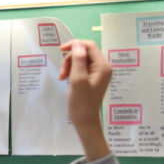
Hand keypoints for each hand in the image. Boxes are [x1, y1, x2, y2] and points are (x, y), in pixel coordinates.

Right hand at [58, 39, 112, 160]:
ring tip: (62, 77)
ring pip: (81, 60)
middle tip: (62, 73)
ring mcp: (98, 73)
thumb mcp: (78, 79)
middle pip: (84, 52)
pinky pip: (81, 67)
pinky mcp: (92, 78)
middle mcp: (103, 67)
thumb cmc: (81, 102)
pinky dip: (72, 71)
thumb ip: (78, 60)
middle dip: (71, 59)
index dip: (75, 45)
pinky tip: (66, 79)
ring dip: (69, 65)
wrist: (84, 120)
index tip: (61, 50)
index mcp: (103, 66)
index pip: (90, 46)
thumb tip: (77, 43)